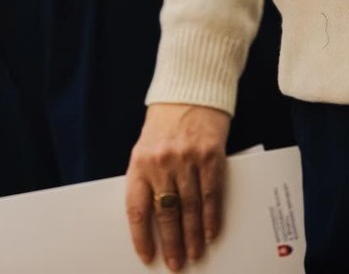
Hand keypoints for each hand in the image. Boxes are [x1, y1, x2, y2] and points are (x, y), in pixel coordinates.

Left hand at [125, 104, 231, 271]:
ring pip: (189, 207)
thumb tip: (153, 219)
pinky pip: (211, 194)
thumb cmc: (165, 123)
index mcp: (139, 163)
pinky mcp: (210, 156)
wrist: (189, 92)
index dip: (141, 236)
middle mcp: (161, 163)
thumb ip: (147, 179)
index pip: (137, 208)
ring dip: (193, 235)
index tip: (147, 256)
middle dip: (171, 242)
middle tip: (176, 263)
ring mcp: (186, 160)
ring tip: (195, 253)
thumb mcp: (145, 148)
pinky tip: (211, 232)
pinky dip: (211, 217)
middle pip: (166, 213)